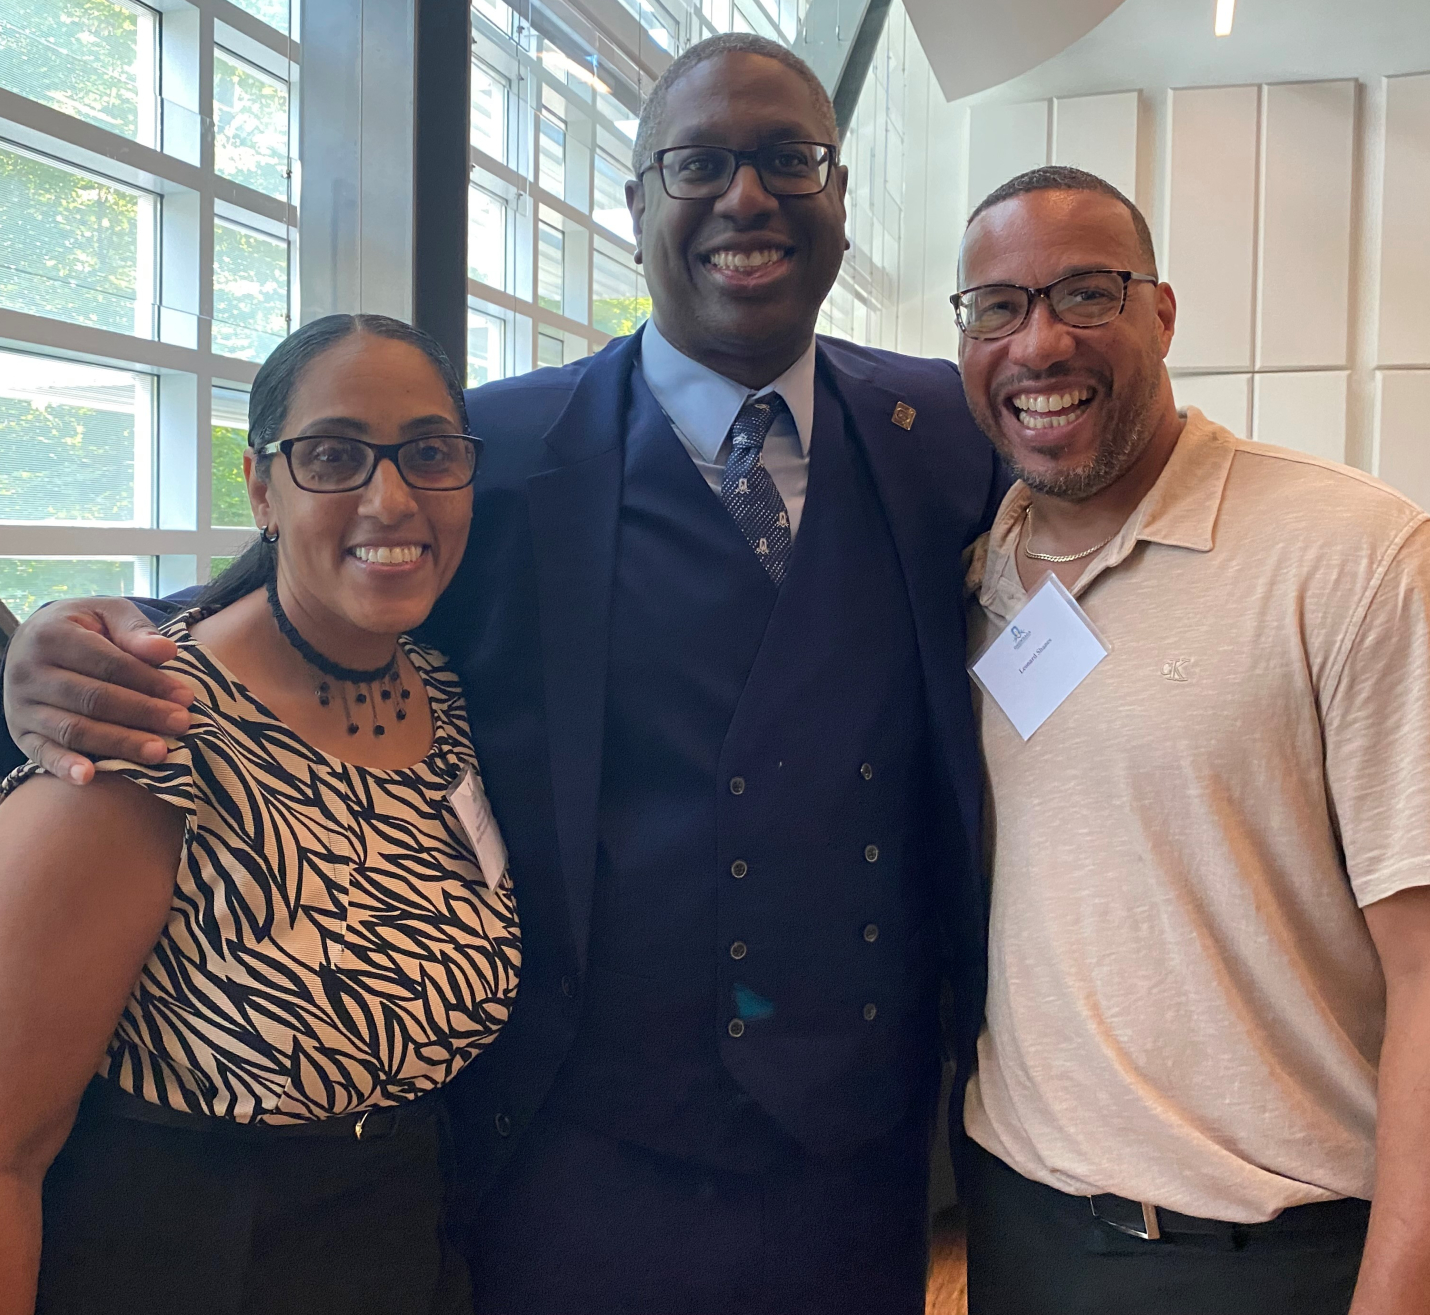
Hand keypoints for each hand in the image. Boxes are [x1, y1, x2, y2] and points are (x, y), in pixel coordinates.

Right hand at [3, 600, 193, 782]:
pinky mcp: (20, 733)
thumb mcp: (106, 613)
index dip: (149, 682)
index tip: (185, 697)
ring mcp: (20, 707)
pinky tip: (89, 778)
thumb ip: (134, 630)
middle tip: (181, 724)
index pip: (109, 664)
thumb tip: (167, 651)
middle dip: (142, 713)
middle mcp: (29, 673)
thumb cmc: (82, 627)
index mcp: (51, 636)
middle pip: (93, 699)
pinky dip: (63, 767)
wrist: (32, 641)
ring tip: (159, 752)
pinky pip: (41, 754)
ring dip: (118, 744)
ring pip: (74, 729)